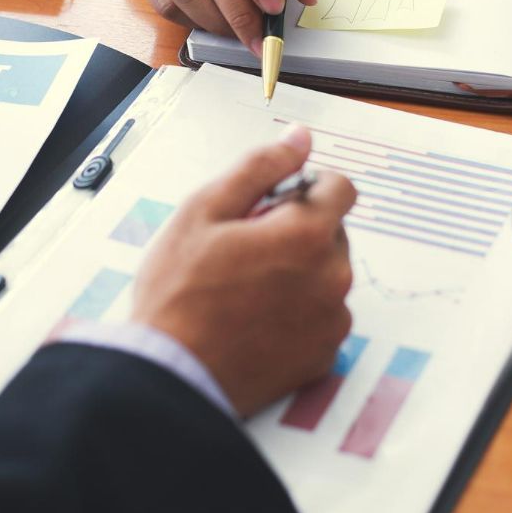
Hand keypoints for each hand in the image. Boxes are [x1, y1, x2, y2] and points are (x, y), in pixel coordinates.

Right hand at [132, 125, 355, 417]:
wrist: (171, 373)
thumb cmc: (179, 292)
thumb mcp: (205, 210)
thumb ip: (260, 167)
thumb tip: (299, 139)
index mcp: (308, 235)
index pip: (340, 187)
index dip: (304, 188)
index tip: (270, 206)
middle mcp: (333, 278)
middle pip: (332, 233)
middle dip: (297, 231)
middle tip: (244, 250)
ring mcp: (331, 321)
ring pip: (326, 276)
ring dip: (299, 273)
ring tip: (245, 289)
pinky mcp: (323, 356)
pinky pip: (321, 318)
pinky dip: (298, 313)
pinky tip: (255, 320)